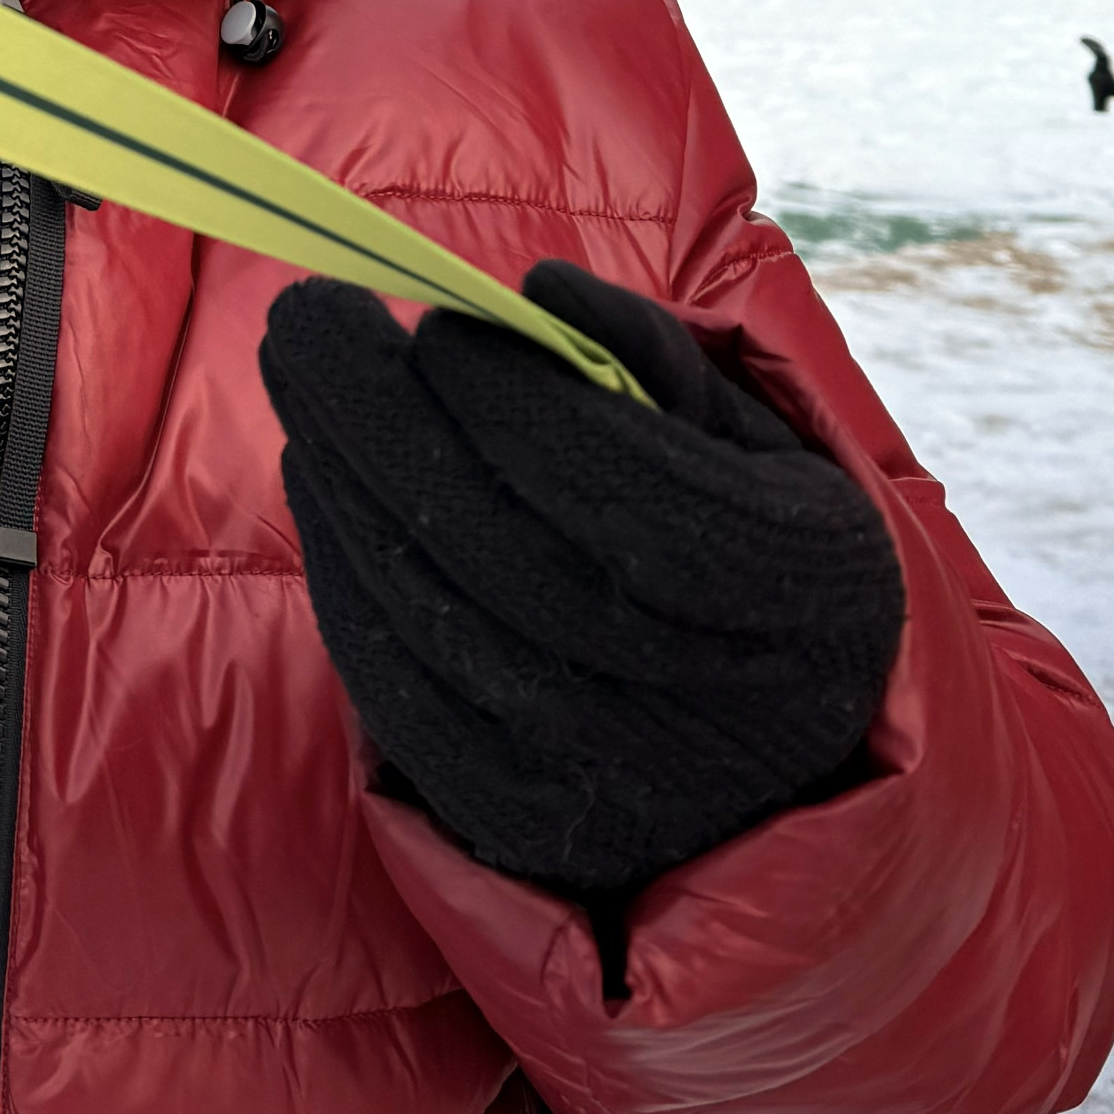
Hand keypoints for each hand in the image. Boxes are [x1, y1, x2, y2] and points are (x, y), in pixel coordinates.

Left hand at [258, 261, 904, 895]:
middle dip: (387, 422)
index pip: (637, 496)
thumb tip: (542, 292)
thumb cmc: (750, 550)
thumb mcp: (755, 443)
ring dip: (346, 484)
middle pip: (509, 554)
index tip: (439, 321)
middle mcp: (713, 707)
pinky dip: (342, 572)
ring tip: (306, 379)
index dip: (522, 408)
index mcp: (807, 590)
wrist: (769, 764)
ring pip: (436, 618)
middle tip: (308, 316)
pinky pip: (394, 688)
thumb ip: (656, 362)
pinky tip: (319, 480)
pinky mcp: (516, 820)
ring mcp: (610, 783)